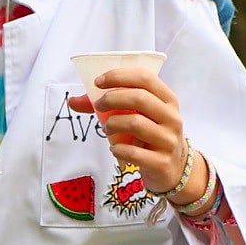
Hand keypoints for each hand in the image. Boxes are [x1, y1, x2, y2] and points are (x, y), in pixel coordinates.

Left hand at [67, 66, 188, 194]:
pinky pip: (134, 152)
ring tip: (107, 129)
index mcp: (167, 99)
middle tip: (98, 106)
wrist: (172, 168)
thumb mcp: (137, 115)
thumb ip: (108, 105)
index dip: (119, 76)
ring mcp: (169, 140)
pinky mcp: (162, 162)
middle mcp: (172, 117)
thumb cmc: (149, 135)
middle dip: (112, 99)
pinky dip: (118, 149)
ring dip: (113, 124)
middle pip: (139, 98)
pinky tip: (115, 149)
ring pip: (136, 123)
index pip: (145, 78)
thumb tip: (73, 101)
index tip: (98, 82)